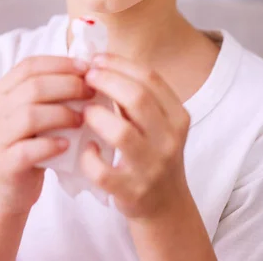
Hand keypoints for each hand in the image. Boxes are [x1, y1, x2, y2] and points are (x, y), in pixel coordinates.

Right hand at [0, 55, 94, 214]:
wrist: (12, 187)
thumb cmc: (33, 141)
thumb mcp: (40, 110)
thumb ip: (54, 89)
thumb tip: (89, 70)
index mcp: (2, 90)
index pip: (30, 65)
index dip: (60, 64)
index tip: (87, 68)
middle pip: (33, 87)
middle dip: (68, 86)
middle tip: (91, 93)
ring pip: (30, 115)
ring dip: (62, 114)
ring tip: (82, 119)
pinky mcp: (5, 164)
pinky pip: (28, 149)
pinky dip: (50, 145)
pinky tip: (67, 144)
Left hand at [80, 53, 190, 219]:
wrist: (165, 203)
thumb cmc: (153, 151)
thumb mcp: (157, 122)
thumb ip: (136, 96)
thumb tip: (99, 62)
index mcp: (178, 116)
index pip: (150, 78)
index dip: (120, 64)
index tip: (97, 59)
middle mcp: (169, 140)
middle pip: (137, 99)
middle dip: (106, 81)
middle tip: (86, 77)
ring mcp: (152, 167)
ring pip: (121, 133)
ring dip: (96, 116)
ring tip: (84, 111)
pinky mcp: (131, 191)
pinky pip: (102, 170)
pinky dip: (89, 157)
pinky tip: (88, 148)